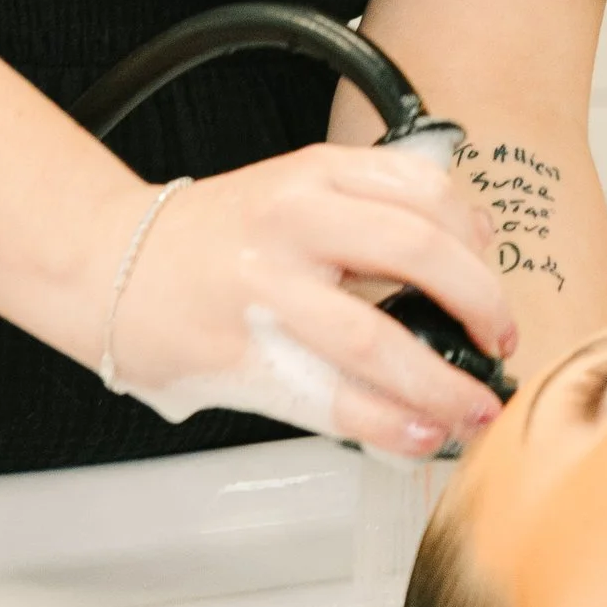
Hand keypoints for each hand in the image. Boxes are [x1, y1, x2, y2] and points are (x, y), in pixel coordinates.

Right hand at [104, 143, 515, 454]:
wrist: (104, 265)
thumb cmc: (208, 239)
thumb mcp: (289, 189)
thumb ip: (367, 208)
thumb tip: (466, 251)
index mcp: (311, 173)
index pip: (425, 191)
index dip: (478, 240)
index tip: (494, 274)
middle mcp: (291, 221)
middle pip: (419, 254)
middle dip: (482, 306)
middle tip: (501, 342)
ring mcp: (265, 290)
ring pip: (379, 340)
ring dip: (444, 384)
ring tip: (474, 409)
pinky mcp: (243, 355)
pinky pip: (333, 396)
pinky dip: (388, 423)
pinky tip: (418, 434)